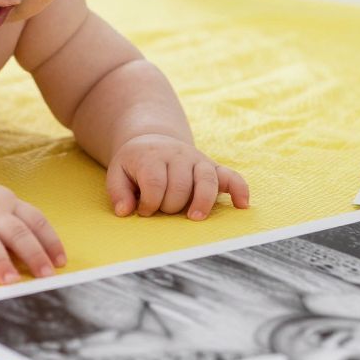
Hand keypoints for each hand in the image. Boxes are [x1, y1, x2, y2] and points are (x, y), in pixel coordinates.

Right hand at [0, 181, 66, 287]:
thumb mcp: (0, 207)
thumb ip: (20, 226)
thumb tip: (48, 262)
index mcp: (7, 205)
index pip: (34, 221)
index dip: (49, 241)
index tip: (59, 263)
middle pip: (15, 231)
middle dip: (32, 254)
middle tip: (44, 277)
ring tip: (10, 282)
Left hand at [106, 134, 249, 219]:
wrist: (152, 141)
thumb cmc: (135, 164)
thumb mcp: (117, 173)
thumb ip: (118, 192)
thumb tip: (125, 212)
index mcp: (152, 157)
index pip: (155, 183)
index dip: (150, 204)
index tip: (144, 210)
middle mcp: (177, 156)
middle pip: (181, 186)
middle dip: (171, 205)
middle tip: (163, 210)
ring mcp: (197, 160)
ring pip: (207, 180)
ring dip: (203, 201)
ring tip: (195, 218)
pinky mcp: (212, 166)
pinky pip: (231, 176)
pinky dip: (239, 189)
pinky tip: (242, 205)